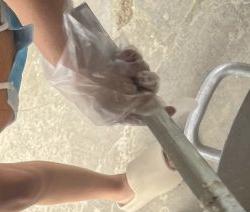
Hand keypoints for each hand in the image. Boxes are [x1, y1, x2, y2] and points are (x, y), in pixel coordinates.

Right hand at [45, 8, 165, 125]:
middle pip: (145, 91)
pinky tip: (122, 57)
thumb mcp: (119, 101)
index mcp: (114, 113)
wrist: (76, 61)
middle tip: (140, 78)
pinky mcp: (117, 61)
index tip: (172, 109)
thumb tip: (156, 106)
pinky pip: (135, 59)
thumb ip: (140, 105)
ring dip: (139, 68)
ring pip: (142, 73)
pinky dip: (131, 57)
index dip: (156, 111)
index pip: (139, 115)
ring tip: (126, 66)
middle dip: (146, 83)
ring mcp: (118, 78)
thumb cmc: (95, 87)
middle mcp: (117, 96)